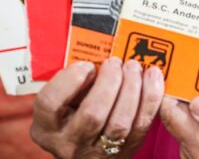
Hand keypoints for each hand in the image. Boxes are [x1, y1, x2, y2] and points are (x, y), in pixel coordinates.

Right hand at [30, 57, 164, 157]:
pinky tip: (151, 77)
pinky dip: (151, 97)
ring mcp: (99, 150)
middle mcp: (71, 142)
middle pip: (92, 114)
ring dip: (131, 88)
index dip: (69, 81)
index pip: (50, 104)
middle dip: (109, 82)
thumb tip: (95, 50)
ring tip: (133, 67)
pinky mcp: (127, 149)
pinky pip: (142, 123)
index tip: (85, 65)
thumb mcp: (61, 100)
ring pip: (120, 122)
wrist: (87, 151)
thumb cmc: (72, 115)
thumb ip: (71, 81)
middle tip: (115, 62)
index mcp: (47, 127)